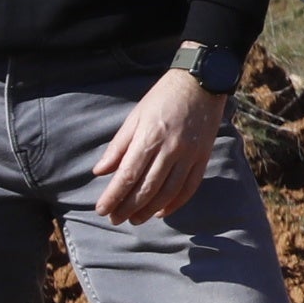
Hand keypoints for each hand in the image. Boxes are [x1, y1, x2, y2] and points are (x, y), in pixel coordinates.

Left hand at [96, 75, 229, 226]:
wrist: (201, 82)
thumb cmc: (163, 97)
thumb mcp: (135, 116)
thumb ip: (118, 146)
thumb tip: (100, 171)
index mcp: (150, 137)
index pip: (128, 175)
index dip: (114, 196)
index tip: (101, 209)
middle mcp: (171, 149)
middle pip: (147, 188)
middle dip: (128, 207)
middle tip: (115, 219)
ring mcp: (189, 155)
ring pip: (168, 192)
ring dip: (149, 210)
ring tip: (134, 219)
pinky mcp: (203, 157)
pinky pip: (189, 188)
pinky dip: (175, 204)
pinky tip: (161, 212)